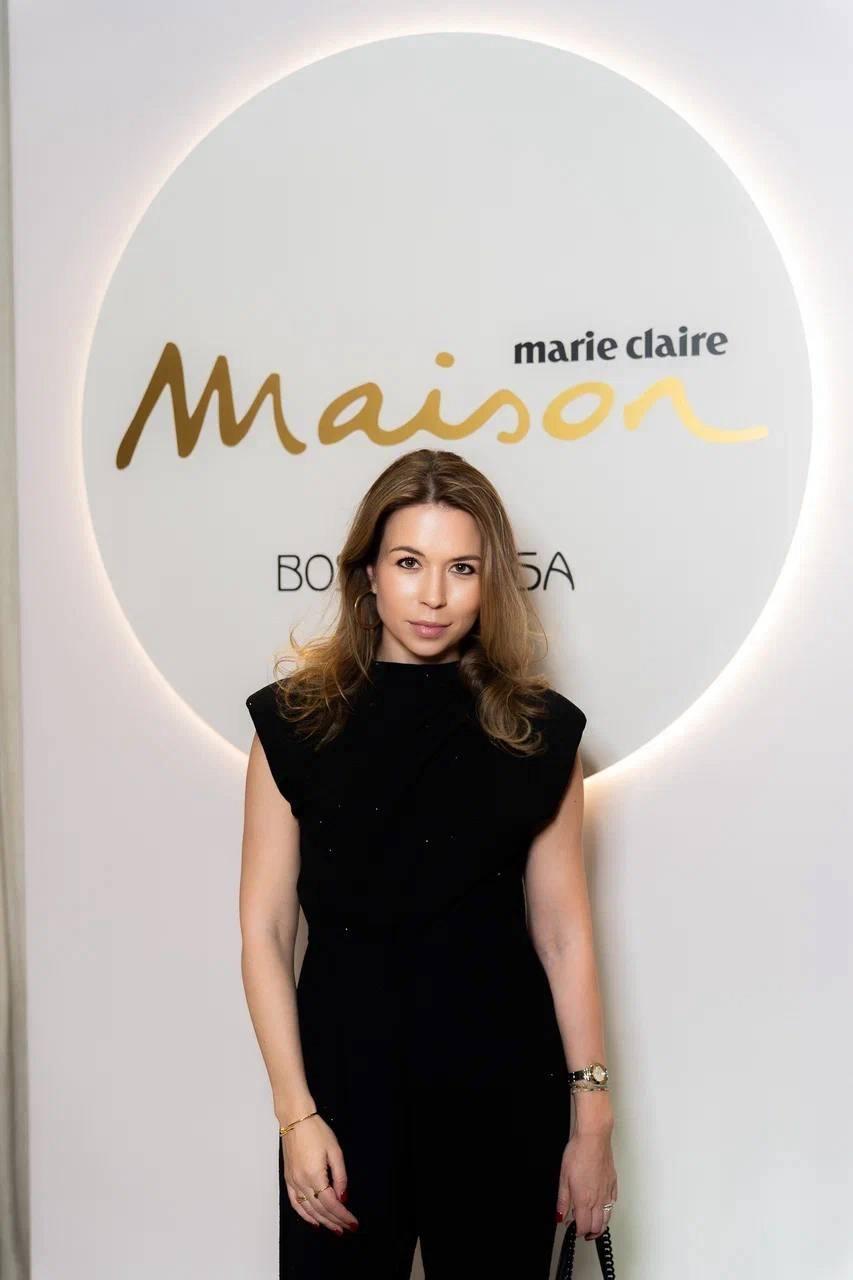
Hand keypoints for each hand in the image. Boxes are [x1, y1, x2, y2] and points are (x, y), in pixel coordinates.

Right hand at [281, 1114, 359, 1234]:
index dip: (343, 1216)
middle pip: (320, 1209)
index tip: (353, 1223)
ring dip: (322, 1221)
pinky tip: (313, 1220)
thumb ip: (340, 1176)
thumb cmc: (316, 1130)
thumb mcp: (335, 1150)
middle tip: (347, 1229)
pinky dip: (304, 1215)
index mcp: (314, 1175)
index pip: (331, 1203)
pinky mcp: (288, 1179)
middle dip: (335, 1221)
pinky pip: (295, 1202)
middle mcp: (301, 1182)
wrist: (295, 1119)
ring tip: (334, 1228)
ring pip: (308, 1210)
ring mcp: (293, 1182)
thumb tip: (343, 1196)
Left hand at [556, 1129, 616, 1240]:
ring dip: (600, 1225)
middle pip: (598, 1226)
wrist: (594, 1138)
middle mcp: (598, 1199)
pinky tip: (603, 1206)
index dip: (577, 1232)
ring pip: (608, 1218)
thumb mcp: (563, 1177)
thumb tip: (560, 1215)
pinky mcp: (613, 1183)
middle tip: (582, 1231)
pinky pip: (613, 1203)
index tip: (572, 1229)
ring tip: (593, 1225)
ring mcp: (607, 1192)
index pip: (583, 1226)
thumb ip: (563, 1200)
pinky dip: (608, 1210)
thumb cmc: (578, 1153)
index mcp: (584, 1199)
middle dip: (590, 1233)